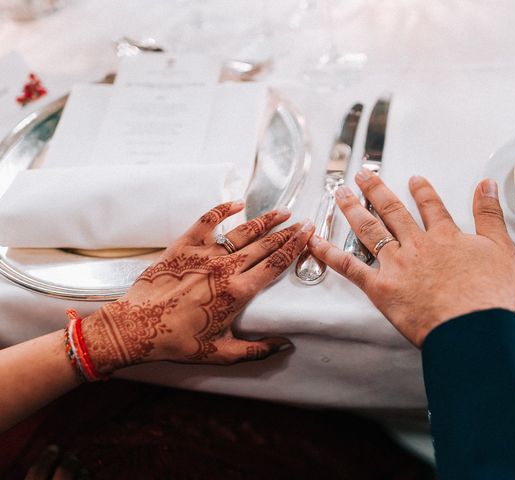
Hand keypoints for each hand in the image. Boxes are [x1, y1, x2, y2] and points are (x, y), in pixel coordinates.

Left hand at [82, 201, 313, 373]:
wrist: (136, 327)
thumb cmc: (177, 342)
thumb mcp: (221, 353)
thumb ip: (256, 350)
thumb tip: (283, 346)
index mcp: (238, 293)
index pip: (275, 265)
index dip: (295, 248)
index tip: (308, 236)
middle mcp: (225, 269)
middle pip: (265, 245)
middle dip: (288, 233)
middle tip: (304, 222)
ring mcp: (205, 254)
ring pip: (243, 232)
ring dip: (266, 220)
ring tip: (282, 212)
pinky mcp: (184, 246)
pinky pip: (207, 221)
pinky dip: (224, 209)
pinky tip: (238, 203)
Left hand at [308, 170, 514, 346]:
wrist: (471, 327)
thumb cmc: (487, 296)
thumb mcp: (501, 250)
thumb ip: (490, 215)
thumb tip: (486, 185)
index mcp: (444, 237)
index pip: (431, 207)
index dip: (422, 192)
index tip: (414, 179)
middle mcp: (416, 245)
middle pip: (393, 212)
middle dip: (377, 191)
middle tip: (363, 176)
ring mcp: (396, 264)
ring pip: (369, 230)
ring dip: (353, 209)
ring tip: (340, 194)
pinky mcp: (380, 287)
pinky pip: (350, 266)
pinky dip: (329, 253)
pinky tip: (315, 241)